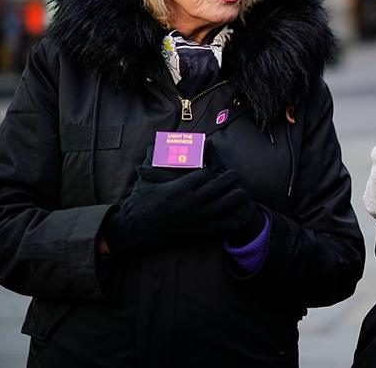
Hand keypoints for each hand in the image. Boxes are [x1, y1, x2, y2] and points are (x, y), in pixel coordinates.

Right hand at [104, 167, 259, 254]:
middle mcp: (189, 201)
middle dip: (227, 180)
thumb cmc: (139, 201)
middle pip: (215, 187)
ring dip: (231, 199)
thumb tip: (153, 144)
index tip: (213, 167)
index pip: (203, 174)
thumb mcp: (145, 179)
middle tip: (235, 174)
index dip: (209, 170)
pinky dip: (227, 223)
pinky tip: (236, 220)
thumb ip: (153, 160)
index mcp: (179, 186)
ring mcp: (193, 217)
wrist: (134, 228)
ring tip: (241, 193)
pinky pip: (214, 226)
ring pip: (219, 206)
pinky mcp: (193, 230)